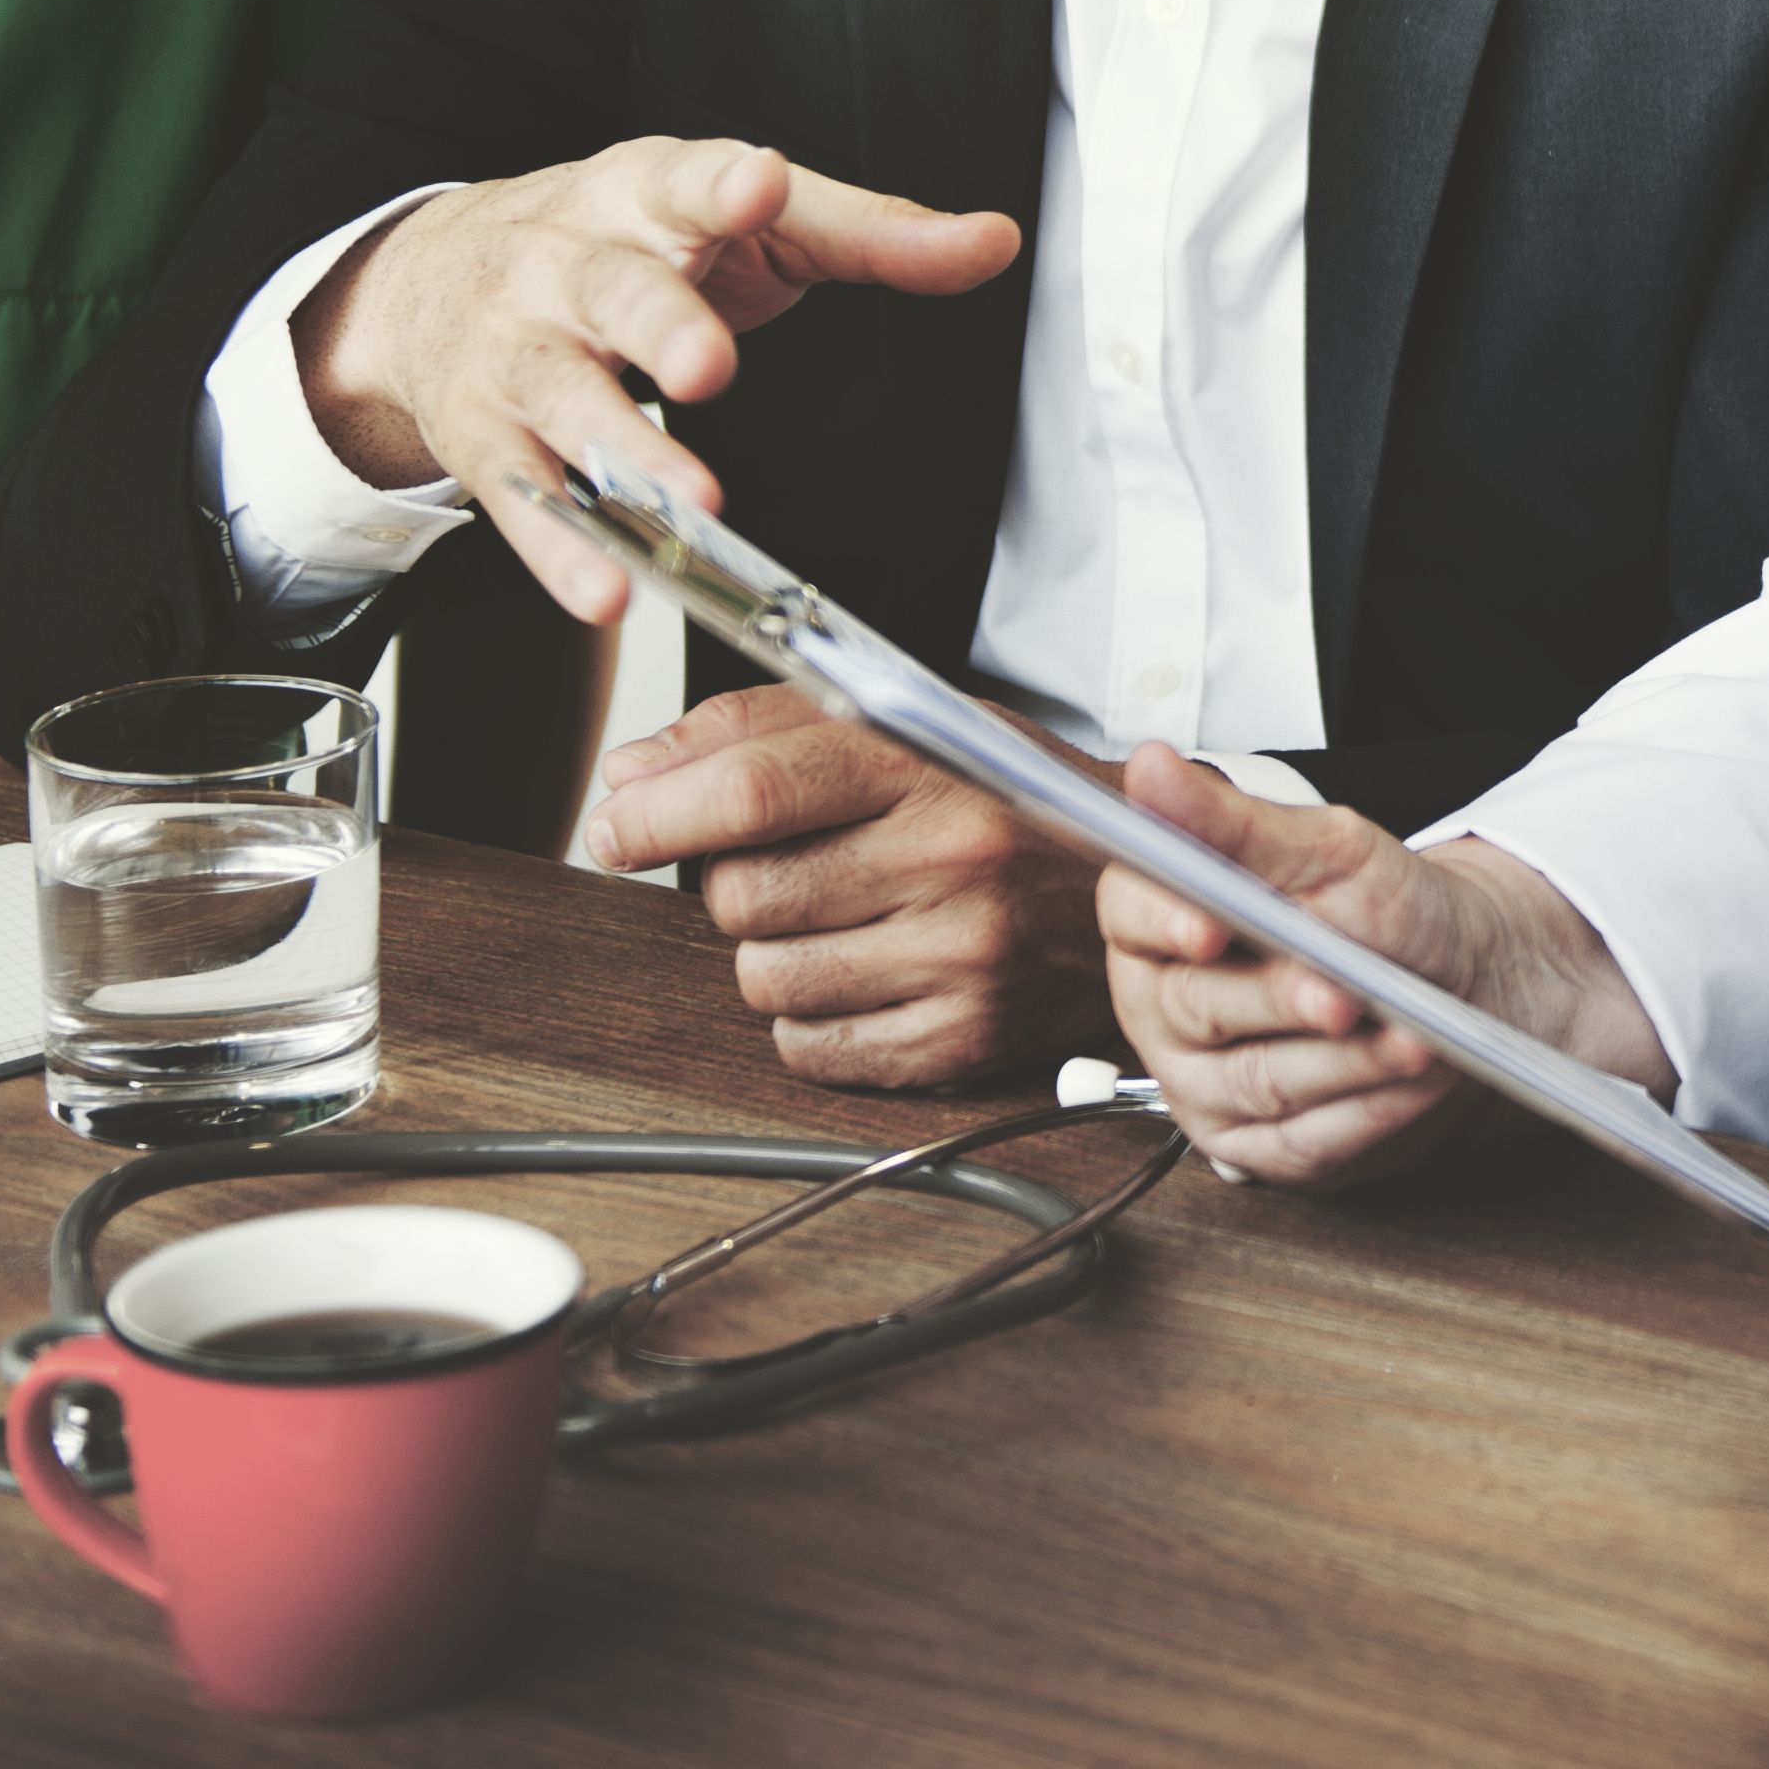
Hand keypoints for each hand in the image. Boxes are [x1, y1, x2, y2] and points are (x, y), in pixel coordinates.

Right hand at [295, 138, 1020, 620]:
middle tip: (710, 368)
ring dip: (628, 454)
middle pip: (617, 294)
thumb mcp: (746, 221)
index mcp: (646, 195)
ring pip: (567, 399)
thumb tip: (992, 241)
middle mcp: (569, 265)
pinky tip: (607, 588)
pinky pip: (521, 495)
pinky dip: (561, 548)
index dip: (723, 184)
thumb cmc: (625, 239)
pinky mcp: (484, 433)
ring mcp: (517, 349)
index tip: (760, 184)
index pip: (687, 181)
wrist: (432, 273)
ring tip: (687, 503)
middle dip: (663, 329)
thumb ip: (871, 232)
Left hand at [581, 684, 1104, 1087]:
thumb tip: (632, 776)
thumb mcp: (912, 721)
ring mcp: (958, 958)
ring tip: (841, 918)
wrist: (1153, 887)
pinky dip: (809, 1018)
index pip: (754, 788)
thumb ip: (765, 729)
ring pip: (762, 978)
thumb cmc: (1015, 800)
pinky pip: (807, 1047)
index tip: (615, 824)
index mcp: (934, 763)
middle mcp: (951, 859)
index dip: (657, 811)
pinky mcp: (961, 1039)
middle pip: (740, 894)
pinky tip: (863, 974)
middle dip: (733, 882)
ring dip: (772, 952)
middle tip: (792, 863)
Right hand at [1093, 749, 1670, 1185]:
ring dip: (1345, 1062)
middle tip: (1344, 993)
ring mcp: (1203, 1085)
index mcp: (1163, 918)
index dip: (1165, 920)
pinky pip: (1303, 1140)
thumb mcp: (1326, 849)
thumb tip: (1149, 767)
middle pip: (1197, 1006)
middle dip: (1281, 998)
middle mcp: (1166, 1005)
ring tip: (1414, 1038)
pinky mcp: (1256, 1148)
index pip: (1130, 913)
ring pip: (1258, 1082)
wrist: (1458, 983)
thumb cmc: (1385, 910)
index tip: (1209, 926)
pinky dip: (1370, 1109)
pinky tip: (1413, 1081)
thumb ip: (1234, 821)